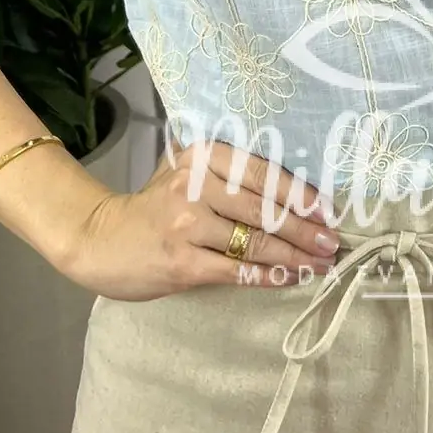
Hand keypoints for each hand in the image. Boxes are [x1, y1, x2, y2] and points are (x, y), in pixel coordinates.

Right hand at [58, 138, 341, 300]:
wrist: (100, 239)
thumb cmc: (155, 205)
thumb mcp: (188, 173)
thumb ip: (231, 175)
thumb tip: (296, 194)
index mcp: (203, 154)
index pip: (263, 172)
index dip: (300, 194)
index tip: (328, 211)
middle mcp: (194, 184)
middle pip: (264, 209)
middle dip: (304, 229)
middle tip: (332, 243)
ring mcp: (186, 224)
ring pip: (254, 242)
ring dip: (293, 256)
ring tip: (318, 263)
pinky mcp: (180, 262)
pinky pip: (235, 270)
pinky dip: (266, 276)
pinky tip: (288, 278)